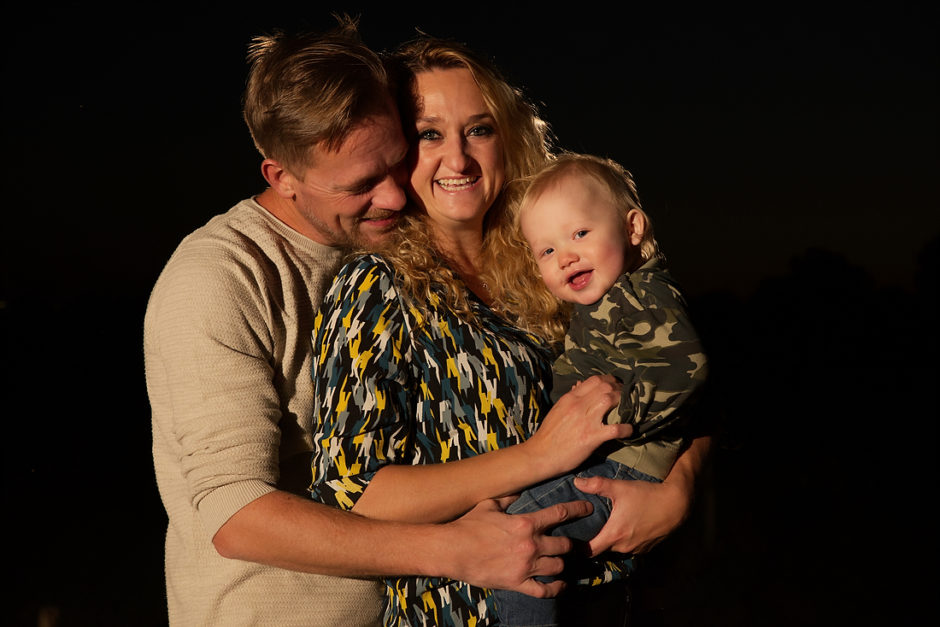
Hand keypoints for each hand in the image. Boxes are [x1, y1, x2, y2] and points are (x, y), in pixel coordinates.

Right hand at [444, 498, 593, 596]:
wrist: (452, 550)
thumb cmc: (469, 525)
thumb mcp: (489, 505)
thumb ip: (507, 497)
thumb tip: (518, 489)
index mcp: (526, 523)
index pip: (560, 514)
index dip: (577, 510)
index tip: (587, 508)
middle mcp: (531, 545)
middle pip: (564, 545)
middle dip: (571, 544)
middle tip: (575, 544)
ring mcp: (526, 566)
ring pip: (558, 566)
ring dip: (562, 564)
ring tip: (564, 562)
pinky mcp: (518, 583)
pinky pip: (544, 590)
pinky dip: (555, 588)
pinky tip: (560, 585)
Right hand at [526, 375, 631, 476]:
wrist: (541, 454)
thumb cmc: (549, 433)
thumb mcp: (557, 409)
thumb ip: (570, 397)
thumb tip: (579, 384)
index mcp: (570, 398)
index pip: (594, 380)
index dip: (609, 381)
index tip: (615, 386)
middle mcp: (578, 405)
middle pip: (605, 387)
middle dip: (619, 390)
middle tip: (626, 397)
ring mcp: (586, 420)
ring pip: (610, 400)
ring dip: (623, 403)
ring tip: (629, 409)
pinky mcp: (592, 437)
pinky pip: (615, 428)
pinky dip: (626, 428)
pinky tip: (629, 430)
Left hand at [574, 475, 691, 555]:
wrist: (676, 504)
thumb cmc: (647, 495)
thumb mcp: (620, 487)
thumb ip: (597, 485)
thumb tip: (576, 482)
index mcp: (614, 534)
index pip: (590, 551)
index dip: (579, 547)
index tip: (572, 540)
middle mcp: (624, 547)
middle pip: (603, 548)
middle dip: (595, 540)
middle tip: (588, 528)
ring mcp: (637, 549)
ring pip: (617, 548)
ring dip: (612, 540)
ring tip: (607, 526)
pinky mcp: (647, 549)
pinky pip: (630, 547)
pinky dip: (626, 540)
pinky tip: (627, 527)